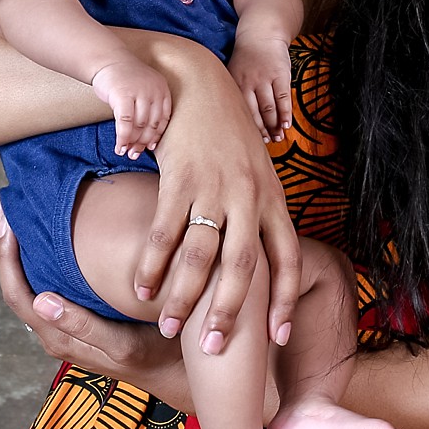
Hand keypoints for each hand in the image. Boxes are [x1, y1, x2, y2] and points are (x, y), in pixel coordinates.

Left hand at [0, 198, 187, 407]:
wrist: (173, 373)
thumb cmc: (152, 356)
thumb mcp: (120, 344)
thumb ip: (81, 325)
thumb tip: (40, 299)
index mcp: (58, 337)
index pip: (17, 294)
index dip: (6, 256)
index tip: (6, 220)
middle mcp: (54, 332)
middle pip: (17, 286)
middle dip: (8, 246)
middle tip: (6, 207)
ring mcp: (64, 326)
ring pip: (31, 285)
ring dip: (22, 252)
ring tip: (21, 218)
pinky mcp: (76, 319)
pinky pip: (49, 286)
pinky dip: (42, 259)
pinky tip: (50, 239)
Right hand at [90, 58, 170, 158]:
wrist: (107, 60)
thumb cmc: (125, 79)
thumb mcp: (144, 89)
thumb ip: (148, 108)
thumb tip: (147, 140)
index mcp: (162, 89)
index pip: (164, 119)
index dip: (157, 135)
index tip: (149, 147)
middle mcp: (154, 90)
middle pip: (151, 124)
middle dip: (142, 142)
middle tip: (134, 154)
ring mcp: (139, 92)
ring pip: (139, 126)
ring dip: (131, 142)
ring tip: (125, 151)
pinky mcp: (123, 95)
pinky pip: (125, 122)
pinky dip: (122, 137)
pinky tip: (119, 146)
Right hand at [131, 36, 301, 349]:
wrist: (194, 80)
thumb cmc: (223, 131)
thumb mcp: (254, 170)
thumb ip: (257, 210)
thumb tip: (255, 254)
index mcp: (272, 198)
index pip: (288, 257)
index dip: (283, 299)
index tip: (276, 337)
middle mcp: (249, 196)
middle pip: (244, 266)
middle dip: (230, 311)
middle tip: (216, 348)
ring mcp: (215, 187)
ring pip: (202, 255)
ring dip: (184, 296)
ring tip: (169, 327)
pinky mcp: (181, 177)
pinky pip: (165, 230)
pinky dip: (153, 263)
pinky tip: (141, 287)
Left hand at [228, 34, 294, 142]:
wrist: (262, 34)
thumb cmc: (246, 58)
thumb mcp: (233, 71)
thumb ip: (232, 91)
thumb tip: (231, 118)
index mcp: (234, 82)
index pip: (239, 110)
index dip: (246, 127)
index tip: (249, 141)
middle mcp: (249, 81)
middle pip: (255, 112)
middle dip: (261, 129)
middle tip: (266, 142)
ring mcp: (266, 78)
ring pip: (270, 107)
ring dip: (274, 125)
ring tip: (278, 137)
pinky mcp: (281, 74)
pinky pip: (284, 98)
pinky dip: (285, 113)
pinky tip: (287, 125)